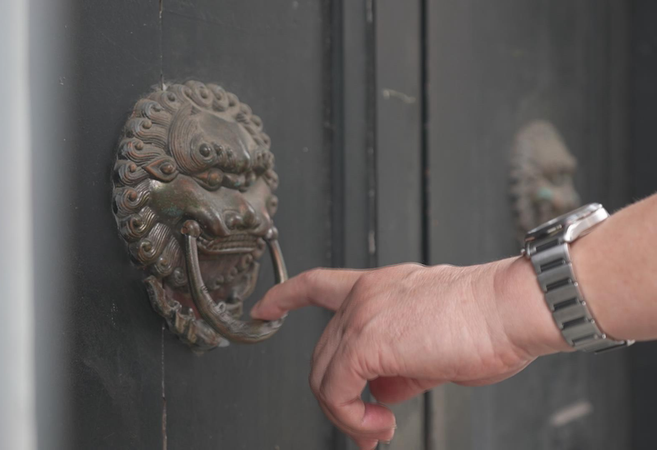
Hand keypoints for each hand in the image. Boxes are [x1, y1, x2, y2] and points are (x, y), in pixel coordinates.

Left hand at [250, 258, 565, 448]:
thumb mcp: (433, 349)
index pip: (317, 284)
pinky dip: (352, 415)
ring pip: (323, 373)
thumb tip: (383, 394)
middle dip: (337, 396)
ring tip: (378, 428)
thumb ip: (400, 368)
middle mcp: (363, 295)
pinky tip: (380, 423)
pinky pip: (336, 389)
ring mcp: (361, 314)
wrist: (510, 311)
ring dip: (346, 412)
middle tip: (367, 426)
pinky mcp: (366, 340)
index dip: (285, 297)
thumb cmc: (486, 325)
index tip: (265, 308)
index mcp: (377, 287)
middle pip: (322, 352)